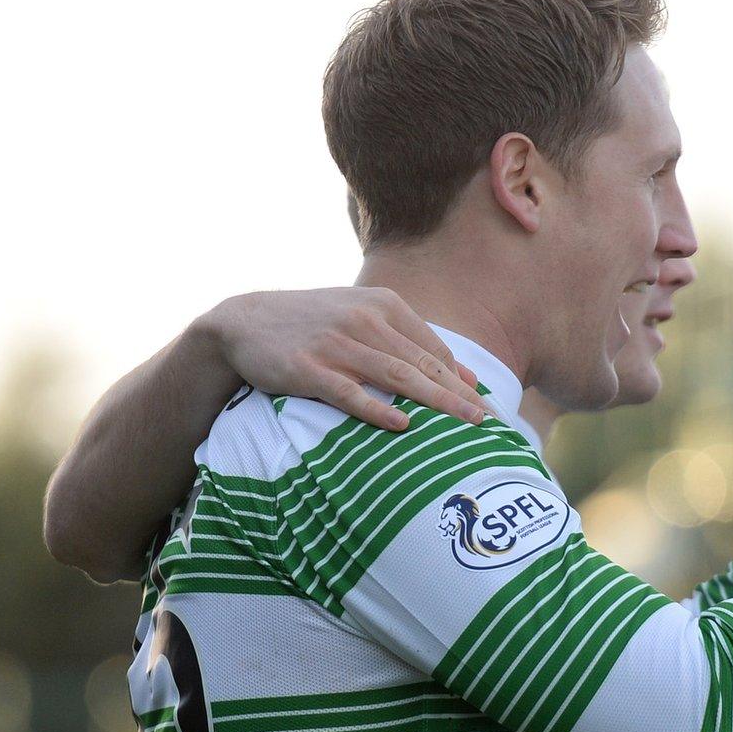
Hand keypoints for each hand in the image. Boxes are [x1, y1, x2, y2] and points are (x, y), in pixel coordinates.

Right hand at [189, 287, 487, 431]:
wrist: (243, 321)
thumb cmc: (313, 324)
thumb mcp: (363, 318)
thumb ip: (412, 343)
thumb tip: (467, 377)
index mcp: (383, 305)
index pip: (434, 349)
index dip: (462, 381)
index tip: (487, 409)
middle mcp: (365, 320)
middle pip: (423, 364)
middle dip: (460, 395)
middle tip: (489, 422)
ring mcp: (336, 343)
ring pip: (396, 376)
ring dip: (435, 401)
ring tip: (465, 423)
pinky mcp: (308, 368)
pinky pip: (349, 392)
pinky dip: (376, 409)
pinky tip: (402, 425)